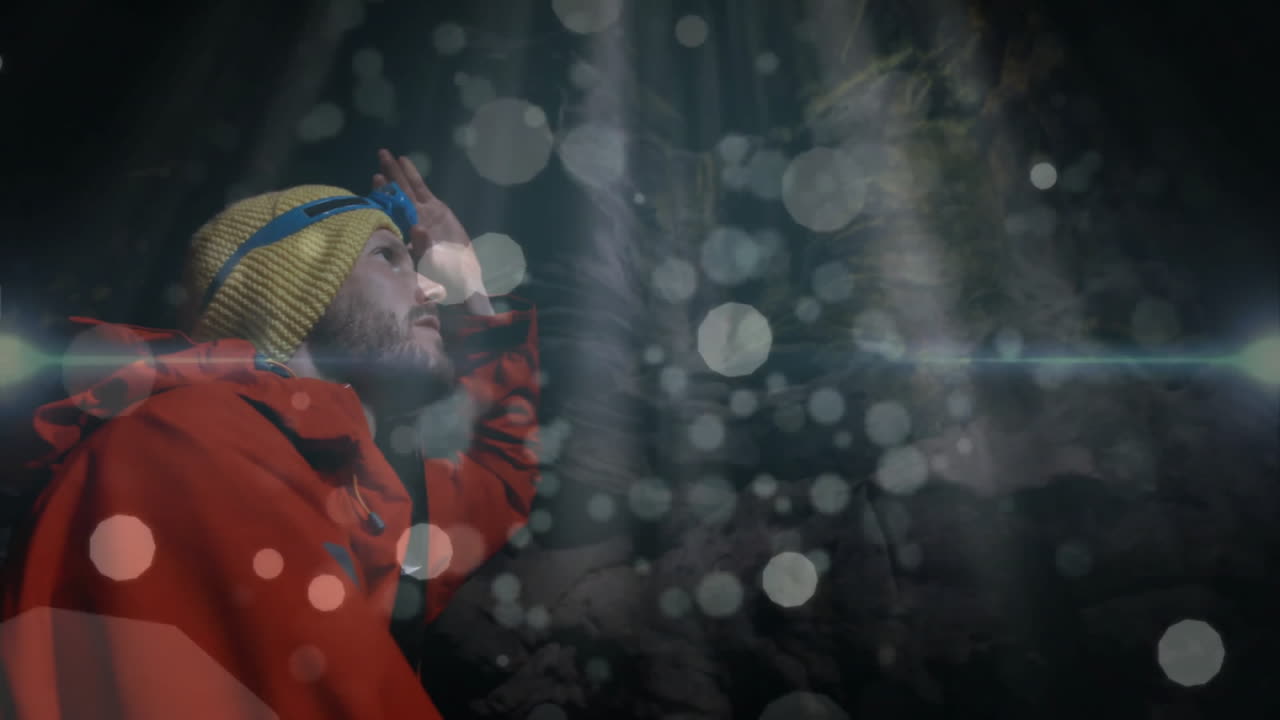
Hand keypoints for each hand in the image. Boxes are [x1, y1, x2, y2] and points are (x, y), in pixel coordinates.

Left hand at [373, 149, 490, 309]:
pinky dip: (411, 174)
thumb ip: (473, 298)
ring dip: (394, 178)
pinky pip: (417, 188)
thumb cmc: (460, 279)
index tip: (418, 229)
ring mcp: (421, 216)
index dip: (419, 239)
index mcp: (424, 252)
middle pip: (400, 211)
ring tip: (382, 157)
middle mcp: (416, 231)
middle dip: (389, 195)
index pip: (420, 245)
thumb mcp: (468, 287)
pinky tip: (401, 159)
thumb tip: (487, 315)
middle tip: (377, 178)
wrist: (458, 268)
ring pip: (404, 195)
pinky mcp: (429, 206)